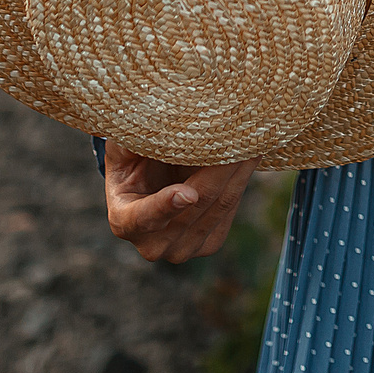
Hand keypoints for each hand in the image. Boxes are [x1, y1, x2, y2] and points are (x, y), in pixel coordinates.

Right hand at [103, 143, 256, 262]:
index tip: (188, 193)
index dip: (166, 204)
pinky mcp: (209, 244)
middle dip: (219, 169)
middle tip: (239, 136)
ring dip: (237, 171)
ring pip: (219, 205)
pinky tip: (247, 156)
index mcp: (125, 221)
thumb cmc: (132, 159)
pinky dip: (240, 180)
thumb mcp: (124, 146)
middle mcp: (153, 244)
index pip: (145, 217)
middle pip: (195, 204)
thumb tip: (153, 123)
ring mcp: (182, 249)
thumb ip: (133, 139)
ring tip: (249, 141)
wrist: (150, 180)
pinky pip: (230, 209)